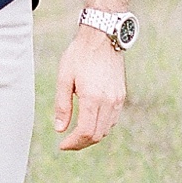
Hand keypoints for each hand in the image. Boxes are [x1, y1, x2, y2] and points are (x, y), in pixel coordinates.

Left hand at [53, 28, 125, 150]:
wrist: (102, 37)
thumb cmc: (80, 54)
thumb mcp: (64, 77)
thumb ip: (62, 105)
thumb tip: (60, 129)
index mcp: (93, 97)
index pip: (85, 131)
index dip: (73, 143)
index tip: (62, 145)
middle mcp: (109, 101)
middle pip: (97, 135)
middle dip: (81, 143)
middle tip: (68, 143)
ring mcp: (117, 99)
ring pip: (107, 129)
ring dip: (92, 136)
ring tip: (76, 134)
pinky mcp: (121, 95)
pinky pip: (112, 119)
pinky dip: (101, 126)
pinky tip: (90, 122)